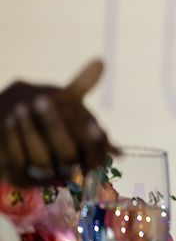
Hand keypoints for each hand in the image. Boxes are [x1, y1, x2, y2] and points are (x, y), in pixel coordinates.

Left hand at [0, 59, 114, 185]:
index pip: (97, 154)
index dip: (96, 142)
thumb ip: (82, 85)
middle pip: (68, 156)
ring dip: (31, 133)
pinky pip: (18, 163)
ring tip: (21, 106)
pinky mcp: (21, 178)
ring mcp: (44, 176)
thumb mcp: (65, 99)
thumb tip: (99, 62)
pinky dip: (15, 140)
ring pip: (41, 162)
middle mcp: (68, 169)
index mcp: (86, 153)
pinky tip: (9, 119)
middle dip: (55, 128)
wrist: (13, 121)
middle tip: (42, 99)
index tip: (95, 126)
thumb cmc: (45, 112)